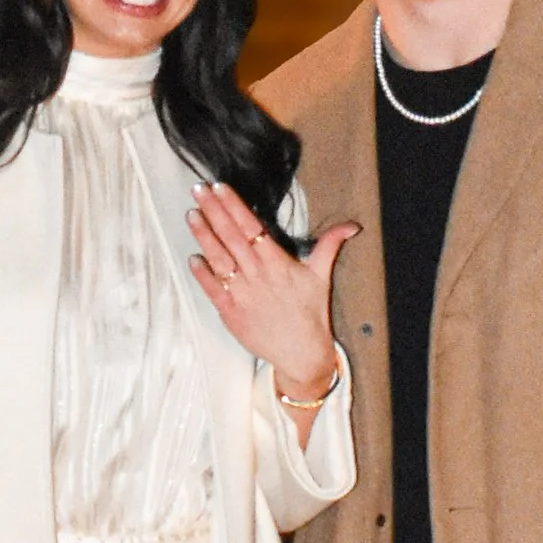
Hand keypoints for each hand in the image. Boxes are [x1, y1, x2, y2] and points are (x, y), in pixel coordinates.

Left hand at [187, 185, 356, 403]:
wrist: (302, 353)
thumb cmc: (311, 314)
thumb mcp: (322, 275)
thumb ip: (330, 245)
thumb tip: (352, 226)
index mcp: (277, 263)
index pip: (252, 227)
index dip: (234, 206)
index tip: (220, 188)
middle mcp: (257, 275)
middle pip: (231, 237)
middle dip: (213, 211)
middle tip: (199, 190)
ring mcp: (242, 294)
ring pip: (218, 259)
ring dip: (203, 236)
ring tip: (191, 215)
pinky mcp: (232, 312)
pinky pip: (213, 289)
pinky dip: (202, 273)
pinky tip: (192, 257)